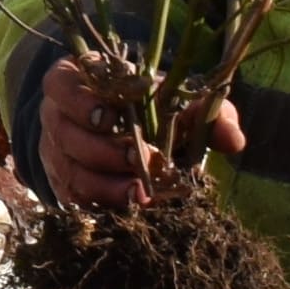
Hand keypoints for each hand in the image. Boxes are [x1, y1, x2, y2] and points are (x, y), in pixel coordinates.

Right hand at [38, 55, 241, 212]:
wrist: (132, 130)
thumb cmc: (151, 106)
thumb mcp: (178, 100)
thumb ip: (205, 112)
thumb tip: (234, 139)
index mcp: (74, 81)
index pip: (61, 86)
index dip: (81, 103)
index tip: (110, 117)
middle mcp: (55, 115)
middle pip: (65, 134)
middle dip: (102, 150)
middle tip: (139, 160)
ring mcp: (55, 152)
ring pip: (68, 171)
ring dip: (104, 185)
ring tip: (140, 193)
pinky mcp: (63, 184)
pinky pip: (73, 199)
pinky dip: (100, 204)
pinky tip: (128, 207)